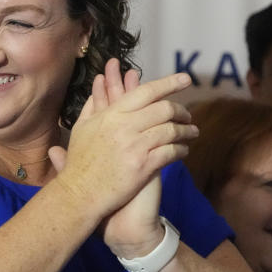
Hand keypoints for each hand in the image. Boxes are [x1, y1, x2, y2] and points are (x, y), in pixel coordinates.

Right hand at [49, 59, 195, 230]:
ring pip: (171, 130)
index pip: (146, 92)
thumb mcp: (81, 128)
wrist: (80, 193)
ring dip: (186, 131)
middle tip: (187, 115)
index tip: (185, 79)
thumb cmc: (80, 162)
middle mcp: (124, 126)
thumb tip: (99, 82)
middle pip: (164, 109)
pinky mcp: (143, 166)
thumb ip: (93, 104)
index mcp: (112, 114)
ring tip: (192, 132)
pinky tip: (184, 151)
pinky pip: (171, 152)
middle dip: (181, 111)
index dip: (169, 83)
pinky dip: (181, 150)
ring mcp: (135, 146)